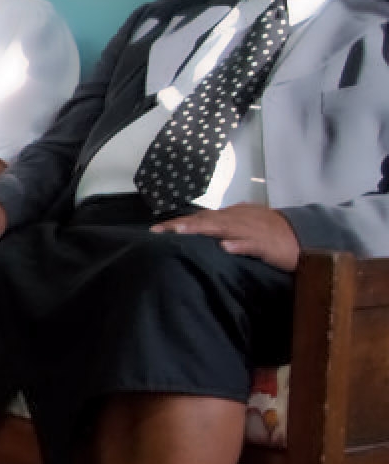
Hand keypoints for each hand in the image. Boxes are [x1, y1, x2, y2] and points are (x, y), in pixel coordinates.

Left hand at [152, 205, 299, 270]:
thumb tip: (202, 225)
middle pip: (205, 219)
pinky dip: (238, 245)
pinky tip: (225, 247)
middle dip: (182, 225)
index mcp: (233, 215)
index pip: (201, 217)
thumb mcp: (246, 224)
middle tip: (158, 231)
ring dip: (201, 229)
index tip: (156, 230)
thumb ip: (225, 225)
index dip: (179, 223)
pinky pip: (251, 244)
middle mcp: (239, 219)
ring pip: (223, 227)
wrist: (307, 236)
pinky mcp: (267, 245)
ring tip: (180, 232)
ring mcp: (252, 230)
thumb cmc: (274, 232)